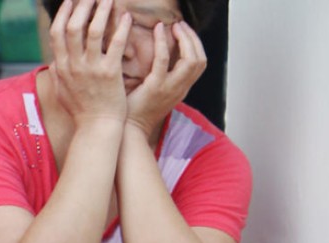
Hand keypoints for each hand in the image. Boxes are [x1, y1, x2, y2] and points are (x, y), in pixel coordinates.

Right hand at [48, 0, 130, 124]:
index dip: (63, 14)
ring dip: (101, 11)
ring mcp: (91, 69)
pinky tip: (127, 17)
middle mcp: (73, 66)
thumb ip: (58, 74)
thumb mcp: (62, 92)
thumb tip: (54, 60)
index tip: (70, 1)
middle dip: (82, 6)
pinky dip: (121, 28)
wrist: (96, 128)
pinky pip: (116, 44)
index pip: (56, 33)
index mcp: (62, 68)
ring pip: (94, 31)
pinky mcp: (109, 73)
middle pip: (72, 27)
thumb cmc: (81, 112)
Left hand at [125, 21, 206, 135]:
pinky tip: (158, 30)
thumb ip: (164, 78)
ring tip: (173, 26)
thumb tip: (163, 58)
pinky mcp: (155, 87)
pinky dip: (162, 42)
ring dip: (184, 38)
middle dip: (193, 38)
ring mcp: (169, 89)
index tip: (184, 32)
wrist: (128, 131)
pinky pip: (163, 60)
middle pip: (200, 59)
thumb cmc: (137, 112)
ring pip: (190, 59)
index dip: (196, 45)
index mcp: (182, 90)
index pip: (200, 64)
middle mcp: (180, 89)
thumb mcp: (158, 94)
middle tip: (181, 25)